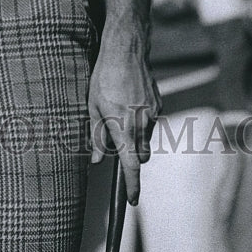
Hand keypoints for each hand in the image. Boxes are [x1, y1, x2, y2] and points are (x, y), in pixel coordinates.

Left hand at [88, 24, 161, 204]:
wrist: (126, 50)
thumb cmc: (104, 78)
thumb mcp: (93, 107)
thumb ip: (96, 136)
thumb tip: (95, 159)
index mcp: (123, 128)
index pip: (131, 166)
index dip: (132, 186)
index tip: (132, 200)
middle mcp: (142, 124)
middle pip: (142, 156)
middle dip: (133, 156)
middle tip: (116, 142)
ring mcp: (153, 114)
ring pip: (146, 138)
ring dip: (136, 137)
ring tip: (120, 113)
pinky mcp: (158, 103)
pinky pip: (151, 121)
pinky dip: (141, 120)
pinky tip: (129, 101)